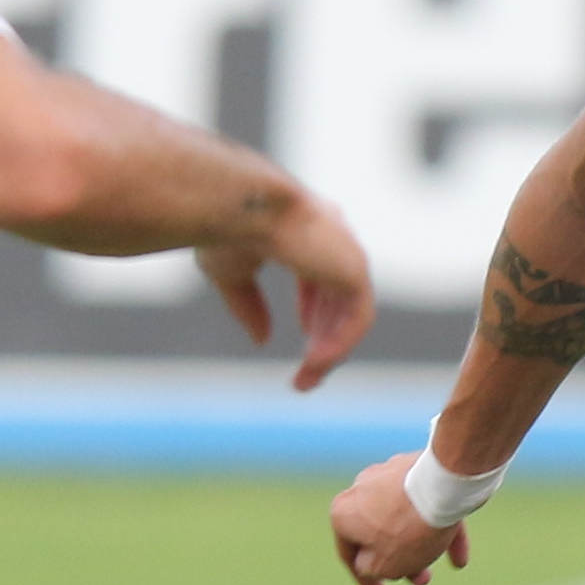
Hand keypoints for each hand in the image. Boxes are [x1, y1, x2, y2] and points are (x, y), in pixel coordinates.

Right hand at [197, 190, 374, 392]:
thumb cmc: (226, 227)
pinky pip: (357, 320)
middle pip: (342, 297)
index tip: (306, 333)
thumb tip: (263, 340)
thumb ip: (249, 305)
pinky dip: (338, 345)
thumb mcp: (231, 273)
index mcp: (310, 229)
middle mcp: (335, 238)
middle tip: (309, 371)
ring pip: (352, 313)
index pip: (325, 273)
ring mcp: (348, 253)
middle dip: (326, 336)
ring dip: (331, 350)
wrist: (239, 207)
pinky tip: (314, 364)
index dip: (317, 306)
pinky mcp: (355, 270)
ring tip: (308, 378)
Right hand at [331, 452, 470, 584]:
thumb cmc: (408, 528)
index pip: (349, 553)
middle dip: (401, 560)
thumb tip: (371, 563)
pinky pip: (426, 504)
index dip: (364, 578)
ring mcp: (391, 475)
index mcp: (344, 513)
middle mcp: (361, 489)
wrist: (441, 485)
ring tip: (437, 563)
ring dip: (420, 544)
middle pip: (380, 532)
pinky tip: (458, 555)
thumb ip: (372, 570)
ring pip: (405, 519)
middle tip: (419, 580)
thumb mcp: (384, 565)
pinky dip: (438, 527)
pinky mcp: (418, 468)